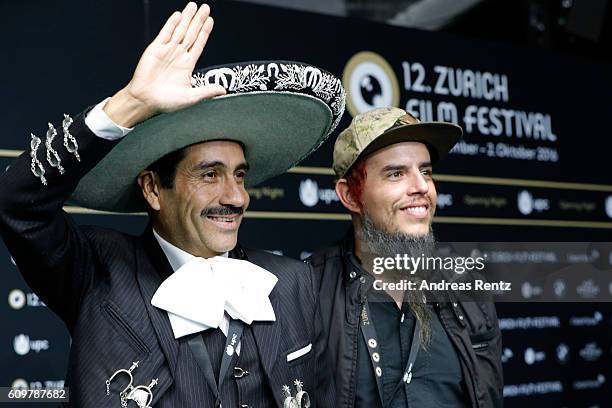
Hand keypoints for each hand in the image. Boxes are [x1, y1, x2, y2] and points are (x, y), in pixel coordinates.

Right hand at [105, 2, 225, 127]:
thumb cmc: (166, 101)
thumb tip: (223, 90)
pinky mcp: (155, 49)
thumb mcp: (191, 97)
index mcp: (187, 65)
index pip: (198, 44)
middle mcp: (178, 55)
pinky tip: (178, 15)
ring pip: (179, 30)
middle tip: (206, 8)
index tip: (210, 21)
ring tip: (193, 6)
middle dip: (198, 20)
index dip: (205, 33)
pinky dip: (172, 24)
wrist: (146, 101)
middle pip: (191, 33)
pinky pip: (165, 33)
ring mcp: (167, 51)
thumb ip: (207, 91)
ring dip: (187, 18)